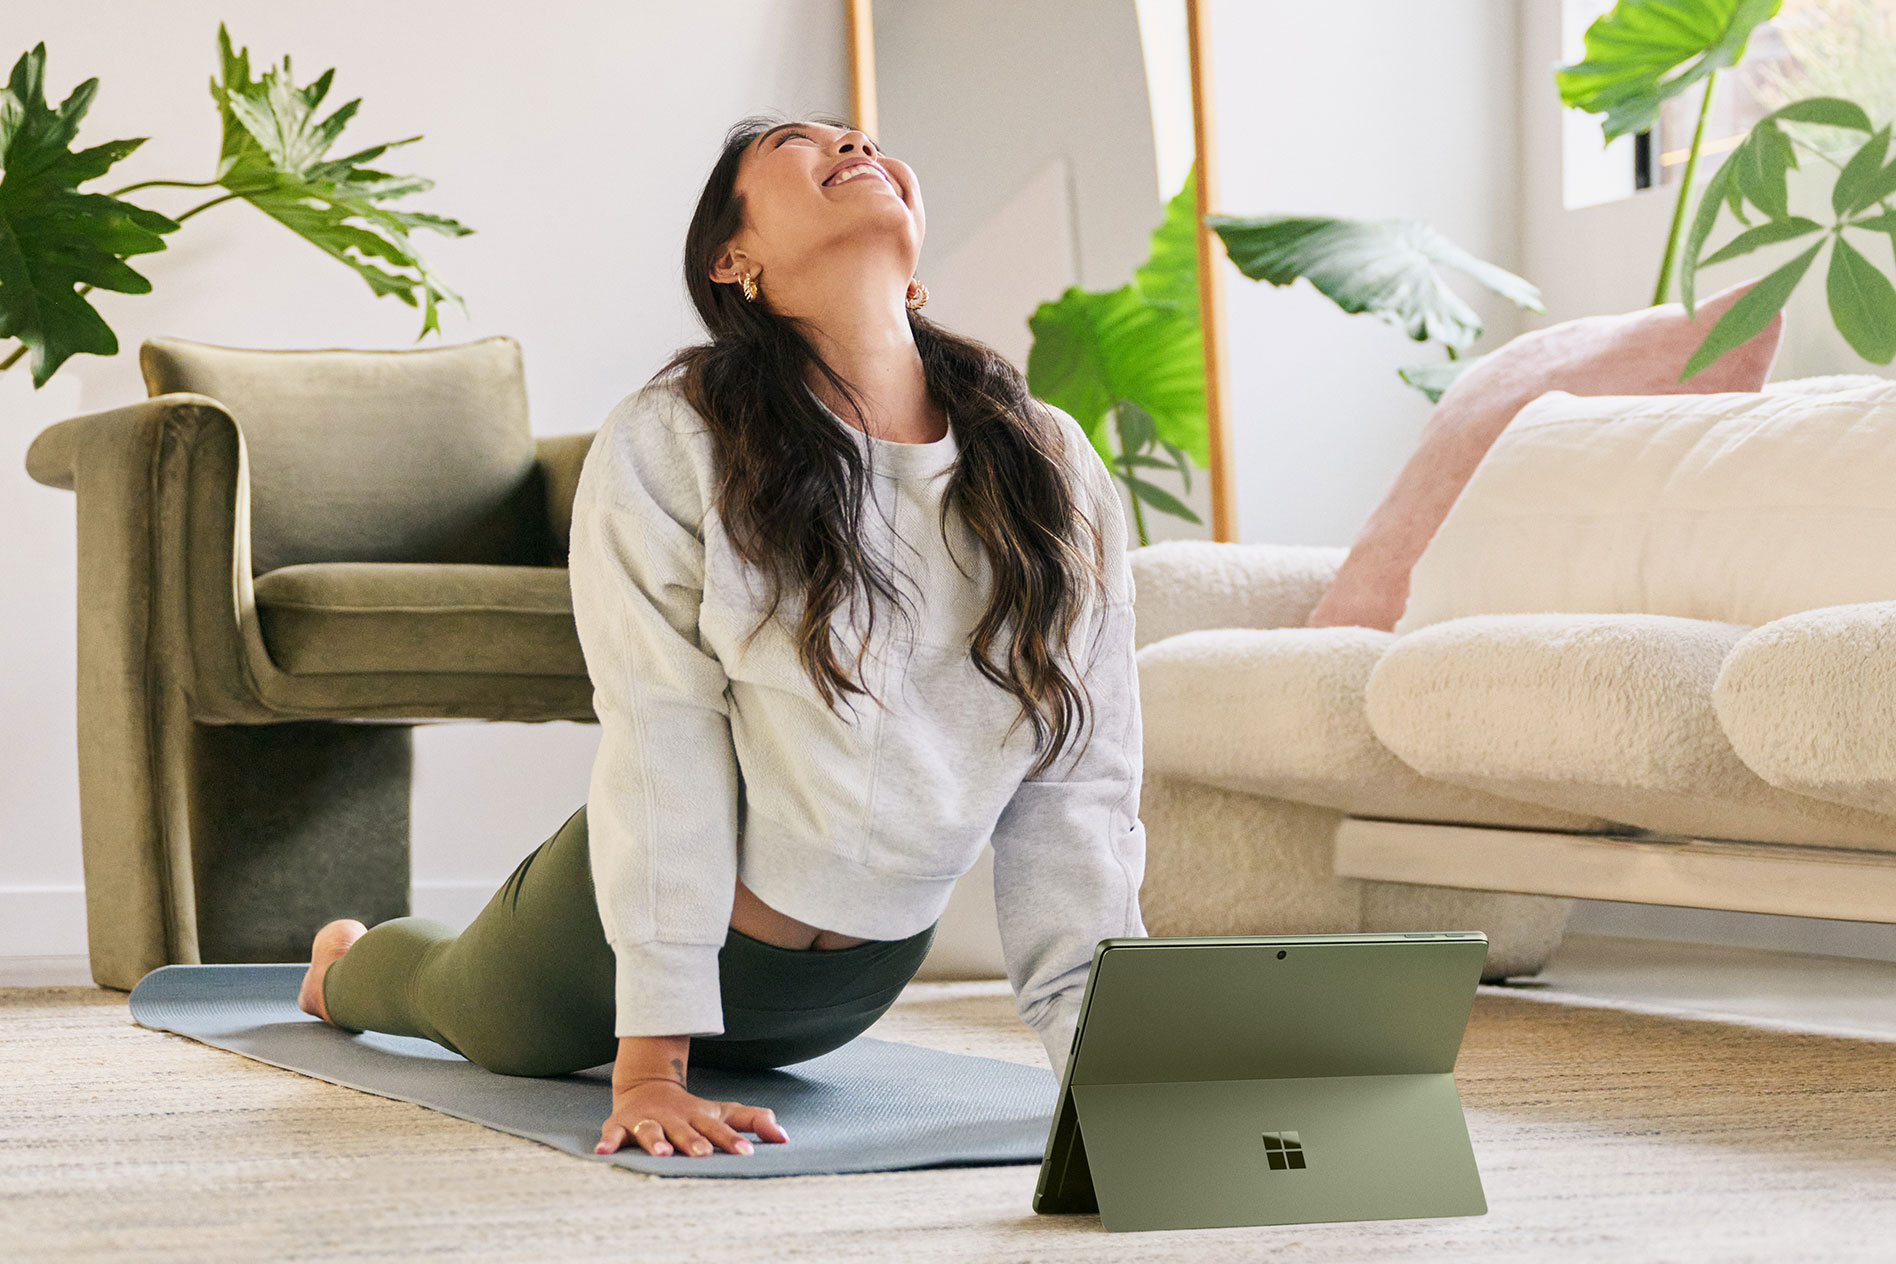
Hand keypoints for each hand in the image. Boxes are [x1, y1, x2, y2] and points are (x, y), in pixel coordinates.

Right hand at [596, 1077, 789, 1156]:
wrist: (647, 1085)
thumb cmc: (692, 1111)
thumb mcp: (723, 1112)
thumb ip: (754, 1121)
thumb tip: (787, 1138)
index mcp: (700, 1117)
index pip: (719, 1129)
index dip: (732, 1140)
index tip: (747, 1152)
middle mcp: (674, 1118)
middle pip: (686, 1130)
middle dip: (694, 1142)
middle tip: (703, 1154)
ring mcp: (648, 1120)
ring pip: (651, 1130)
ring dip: (655, 1141)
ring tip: (661, 1154)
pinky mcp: (621, 1124)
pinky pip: (614, 1134)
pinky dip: (608, 1142)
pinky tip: (604, 1153)